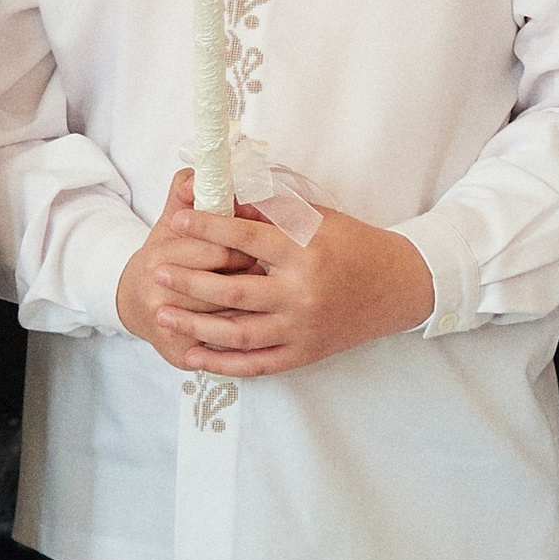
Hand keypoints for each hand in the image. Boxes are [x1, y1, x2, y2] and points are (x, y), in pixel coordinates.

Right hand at [118, 168, 261, 363]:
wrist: (139, 301)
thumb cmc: (170, 253)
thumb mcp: (174, 215)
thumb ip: (189, 190)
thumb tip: (203, 172)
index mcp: (161, 254)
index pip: (221, 250)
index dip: (245, 247)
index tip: (256, 244)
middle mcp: (159, 293)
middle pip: (227, 285)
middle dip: (249, 275)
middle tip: (261, 269)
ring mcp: (168, 327)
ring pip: (230, 319)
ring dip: (253, 308)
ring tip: (262, 295)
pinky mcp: (178, 354)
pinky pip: (224, 349)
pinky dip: (245, 339)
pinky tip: (256, 325)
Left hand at [125, 166, 433, 376]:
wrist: (399, 286)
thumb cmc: (356, 244)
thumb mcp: (318, 219)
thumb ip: (272, 211)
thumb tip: (226, 196)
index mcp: (306, 253)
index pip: (247, 239)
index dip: (209, 228)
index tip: (178, 221)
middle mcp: (302, 294)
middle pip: (234, 291)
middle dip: (191, 281)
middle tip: (159, 272)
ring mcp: (302, 328)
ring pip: (238, 333)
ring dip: (196, 325)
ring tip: (163, 313)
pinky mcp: (305, 353)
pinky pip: (256, 364)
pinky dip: (222, 362)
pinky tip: (194, 355)